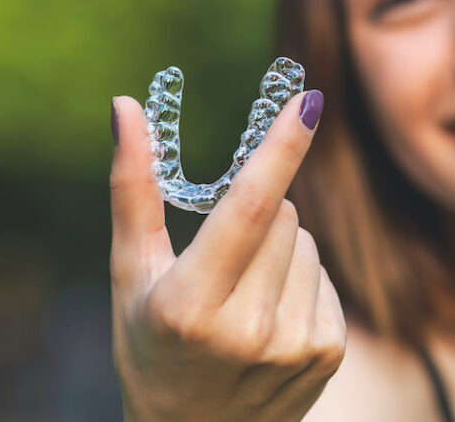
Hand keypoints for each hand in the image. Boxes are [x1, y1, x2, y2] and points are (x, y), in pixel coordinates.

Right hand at [109, 90, 343, 421]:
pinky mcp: (328, 354)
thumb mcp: (130, 274)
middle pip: (282, 215)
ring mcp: (293, 345)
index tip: (308, 100)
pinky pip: (325, 276)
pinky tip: (270, 318)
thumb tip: (126, 106)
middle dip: (257, 214)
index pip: (247, 208)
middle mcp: (247, 329)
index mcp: (190, 304)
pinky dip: (301, 282)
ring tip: (244, 297)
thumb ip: (133, 189)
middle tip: (222, 259)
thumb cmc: (150, 344)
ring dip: (280, 250)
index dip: (280, 149)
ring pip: (307, 242)